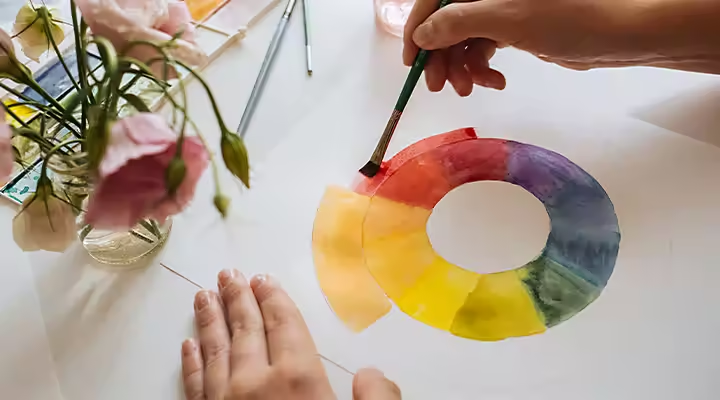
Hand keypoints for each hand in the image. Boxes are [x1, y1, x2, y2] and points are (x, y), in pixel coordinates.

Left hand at [181, 270, 401, 399]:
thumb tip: (373, 373)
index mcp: (297, 378)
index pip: (283, 324)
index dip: (273, 298)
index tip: (262, 278)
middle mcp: (255, 382)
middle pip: (245, 328)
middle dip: (236, 298)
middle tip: (227, 274)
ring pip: (214, 349)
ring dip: (209, 320)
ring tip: (203, 296)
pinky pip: (194, 385)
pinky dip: (190, 363)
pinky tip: (187, 346)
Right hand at [403, 0, 719, 94]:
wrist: (620, 35)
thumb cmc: (570, 19)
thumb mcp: (508, 19)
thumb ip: (458, 22)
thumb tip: (422, 34)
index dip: (418, 28)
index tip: (414, 62)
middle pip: (445, 21)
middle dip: (442, 55)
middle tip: (444, 87)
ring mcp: (499, 7)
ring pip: (461, 38)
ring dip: (461, 66)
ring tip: (474, 88)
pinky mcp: (512, 26)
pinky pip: (481, 46)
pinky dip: (481, 66)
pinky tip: (494, 81)